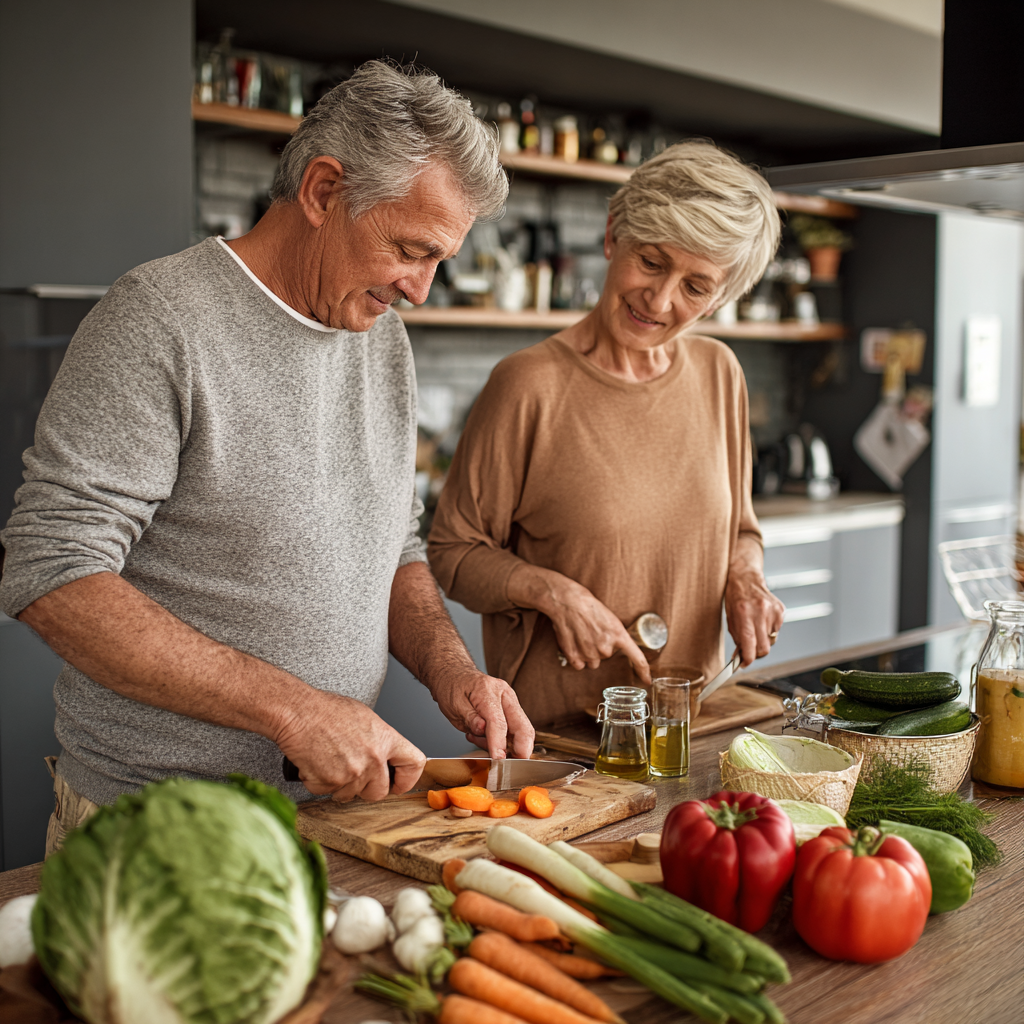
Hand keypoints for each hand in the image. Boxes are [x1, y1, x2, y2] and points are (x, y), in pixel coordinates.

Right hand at [273, 690, 425, 801]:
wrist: (297, 713)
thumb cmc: (325, 710)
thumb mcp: (364, 717)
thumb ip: (378, 739)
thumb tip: (382, 754)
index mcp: (385, 738)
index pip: (414, 764)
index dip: (407, 779)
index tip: (398, 783)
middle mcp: (373, 758)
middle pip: (379, 792)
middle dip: (365, 788)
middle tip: (351, 773)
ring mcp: (353, 772)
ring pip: (351, 795)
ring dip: (340, 785)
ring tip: (329, 761)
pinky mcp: (331, 782)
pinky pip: (328, 793)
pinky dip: (320, 783)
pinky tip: (316, 764)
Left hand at [430, 670, 534, 758]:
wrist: (455, 674)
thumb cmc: (452, 687)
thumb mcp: (453, 704)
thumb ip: (469, 718)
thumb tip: (482, 730)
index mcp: (488, 691)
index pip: (499, 722)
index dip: (499, 744)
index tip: (498, 760)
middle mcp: (505, 695)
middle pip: (523, 727)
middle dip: (521, 750)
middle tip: (510, 766)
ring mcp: (510, 702)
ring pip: (522, 731)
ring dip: (508, 746)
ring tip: (479, 740)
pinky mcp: (511, 710)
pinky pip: (514, 731)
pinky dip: (503, 741)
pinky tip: (483, 737)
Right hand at [543, 575, 651, 683]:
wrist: (568, 602)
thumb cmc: (589, 607)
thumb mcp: (611, 619)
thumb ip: (616, 636)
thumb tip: (615, 646)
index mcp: (619, 635)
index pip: (637, 658)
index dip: (643, 671)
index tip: (647, 680)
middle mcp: (606, 648)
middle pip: (606, 657)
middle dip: (599, 647)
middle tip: (591, 632)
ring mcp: (590, 653)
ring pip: (592, 662)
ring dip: (587, 653)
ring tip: (581, 636)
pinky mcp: (575, 657)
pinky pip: (579, 665)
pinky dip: (576, 657)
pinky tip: (573, 642)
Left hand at [725, 569, 784, 666]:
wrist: (747, 578)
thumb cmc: (735, 597)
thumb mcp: (731, 618)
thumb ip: (738, 638)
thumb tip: (742, 655)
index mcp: (744, 615)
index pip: (750, 646)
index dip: (748, 659)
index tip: (745, 663)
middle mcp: (760, 613)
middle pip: (764, 648)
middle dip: (757, 653)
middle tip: (750, 650)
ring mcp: (773, 612)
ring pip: (771, 639)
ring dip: (762, 639)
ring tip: (755, 626)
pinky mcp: (781, 611)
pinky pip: (776, 630)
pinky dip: (769, 630)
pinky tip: (762, 619)